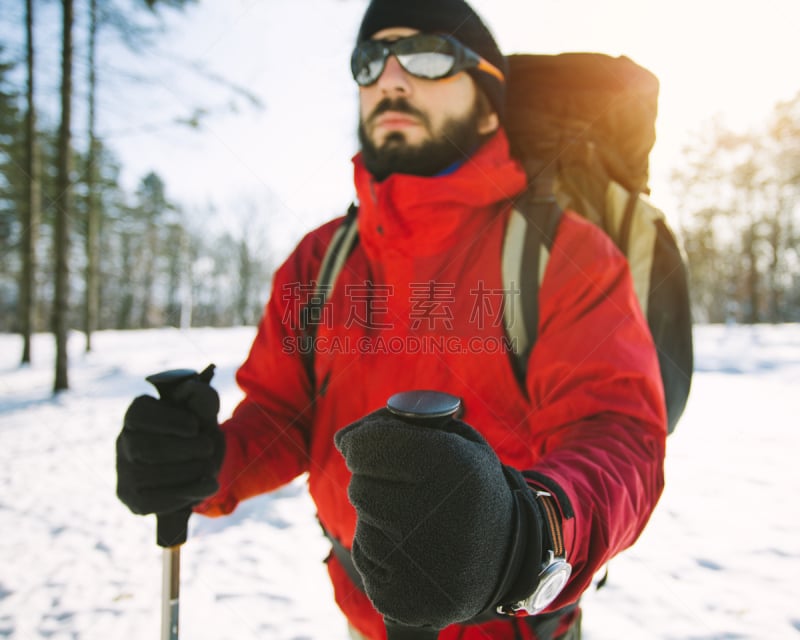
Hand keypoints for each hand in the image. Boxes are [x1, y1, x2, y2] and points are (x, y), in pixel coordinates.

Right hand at [116, 380, 224, 515]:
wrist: (203, 462)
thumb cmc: (199, 430)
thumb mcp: (204, 410)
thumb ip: (201, 396)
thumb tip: (191, 390)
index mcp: (136, 414)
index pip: (139, 415)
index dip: (170, 421)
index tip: (195, 426)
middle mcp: (124, 442)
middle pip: (145, 448)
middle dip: (185, 449)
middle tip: (207, 447)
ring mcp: (125, 472)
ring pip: (149, 475)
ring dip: (188, 471)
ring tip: (208, 465)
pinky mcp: (134, 500)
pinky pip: (153, 501)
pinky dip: (186, 493)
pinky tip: (206, 485)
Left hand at [334, 409, 543, 628]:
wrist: (507, 556)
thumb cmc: (468, 487)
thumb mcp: (455, 440)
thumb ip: (400, 424)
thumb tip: (344, 438)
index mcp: (451, 464)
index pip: (368, 447)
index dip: (359, 442)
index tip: (360, 445)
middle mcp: (434, 512)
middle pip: (360, 488)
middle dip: (372, 482)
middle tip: (402, 488)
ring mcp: (419, 562)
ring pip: (364, 525)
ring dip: (379, 520)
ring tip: (419, 525)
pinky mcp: (405, 600)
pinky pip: (367, 563)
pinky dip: (383, 556)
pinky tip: (416, 554)